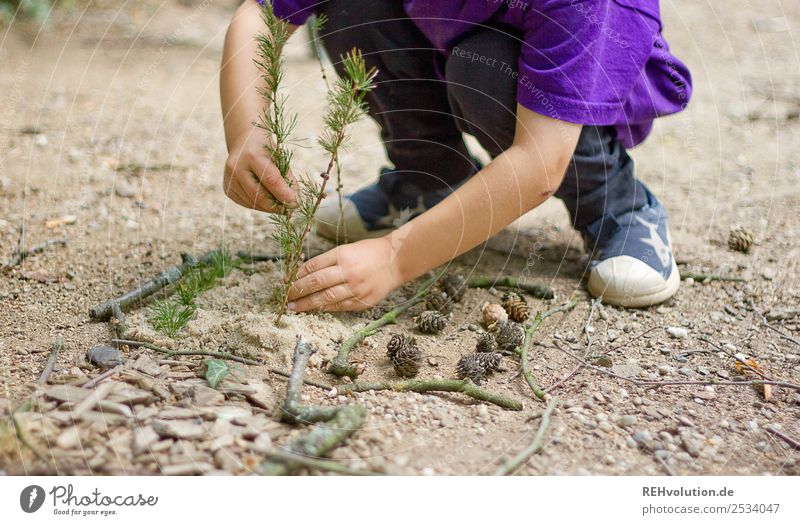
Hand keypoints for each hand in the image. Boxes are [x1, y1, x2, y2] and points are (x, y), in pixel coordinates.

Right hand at [223, 134, 295, 212]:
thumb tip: (294, 202)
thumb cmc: (266, 150)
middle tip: (290, 209)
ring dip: (270, 207)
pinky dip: (260, 205)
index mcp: (251, 156)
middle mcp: (236, 168)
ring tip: (281, 204)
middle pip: (259, 196)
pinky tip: (267, 200)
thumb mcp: (279, 158)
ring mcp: (229, 180)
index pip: (270, 180)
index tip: (296, 203)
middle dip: (277, 205)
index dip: (284, 194)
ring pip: (253, 203)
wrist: (244, 142)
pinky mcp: (227, 189)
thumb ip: (287, 178)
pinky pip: (247, 203)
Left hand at [286, 237, 404, 311]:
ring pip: (325, 299)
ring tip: (293, 307)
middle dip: (297, 291)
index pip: (313, 267)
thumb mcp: (346, 250)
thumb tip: (303, 274)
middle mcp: (348, 272)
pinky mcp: (362, 302)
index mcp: (342, 255)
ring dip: (306, 304)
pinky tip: (314, 309)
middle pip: (316, 283)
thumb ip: (326, 262)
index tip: (285, 282)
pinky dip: (325, 308)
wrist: (396, 261)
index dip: (297, 276)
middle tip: (284, 298)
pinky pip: (339, 307)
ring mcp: (356, 289)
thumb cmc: (368, 252)